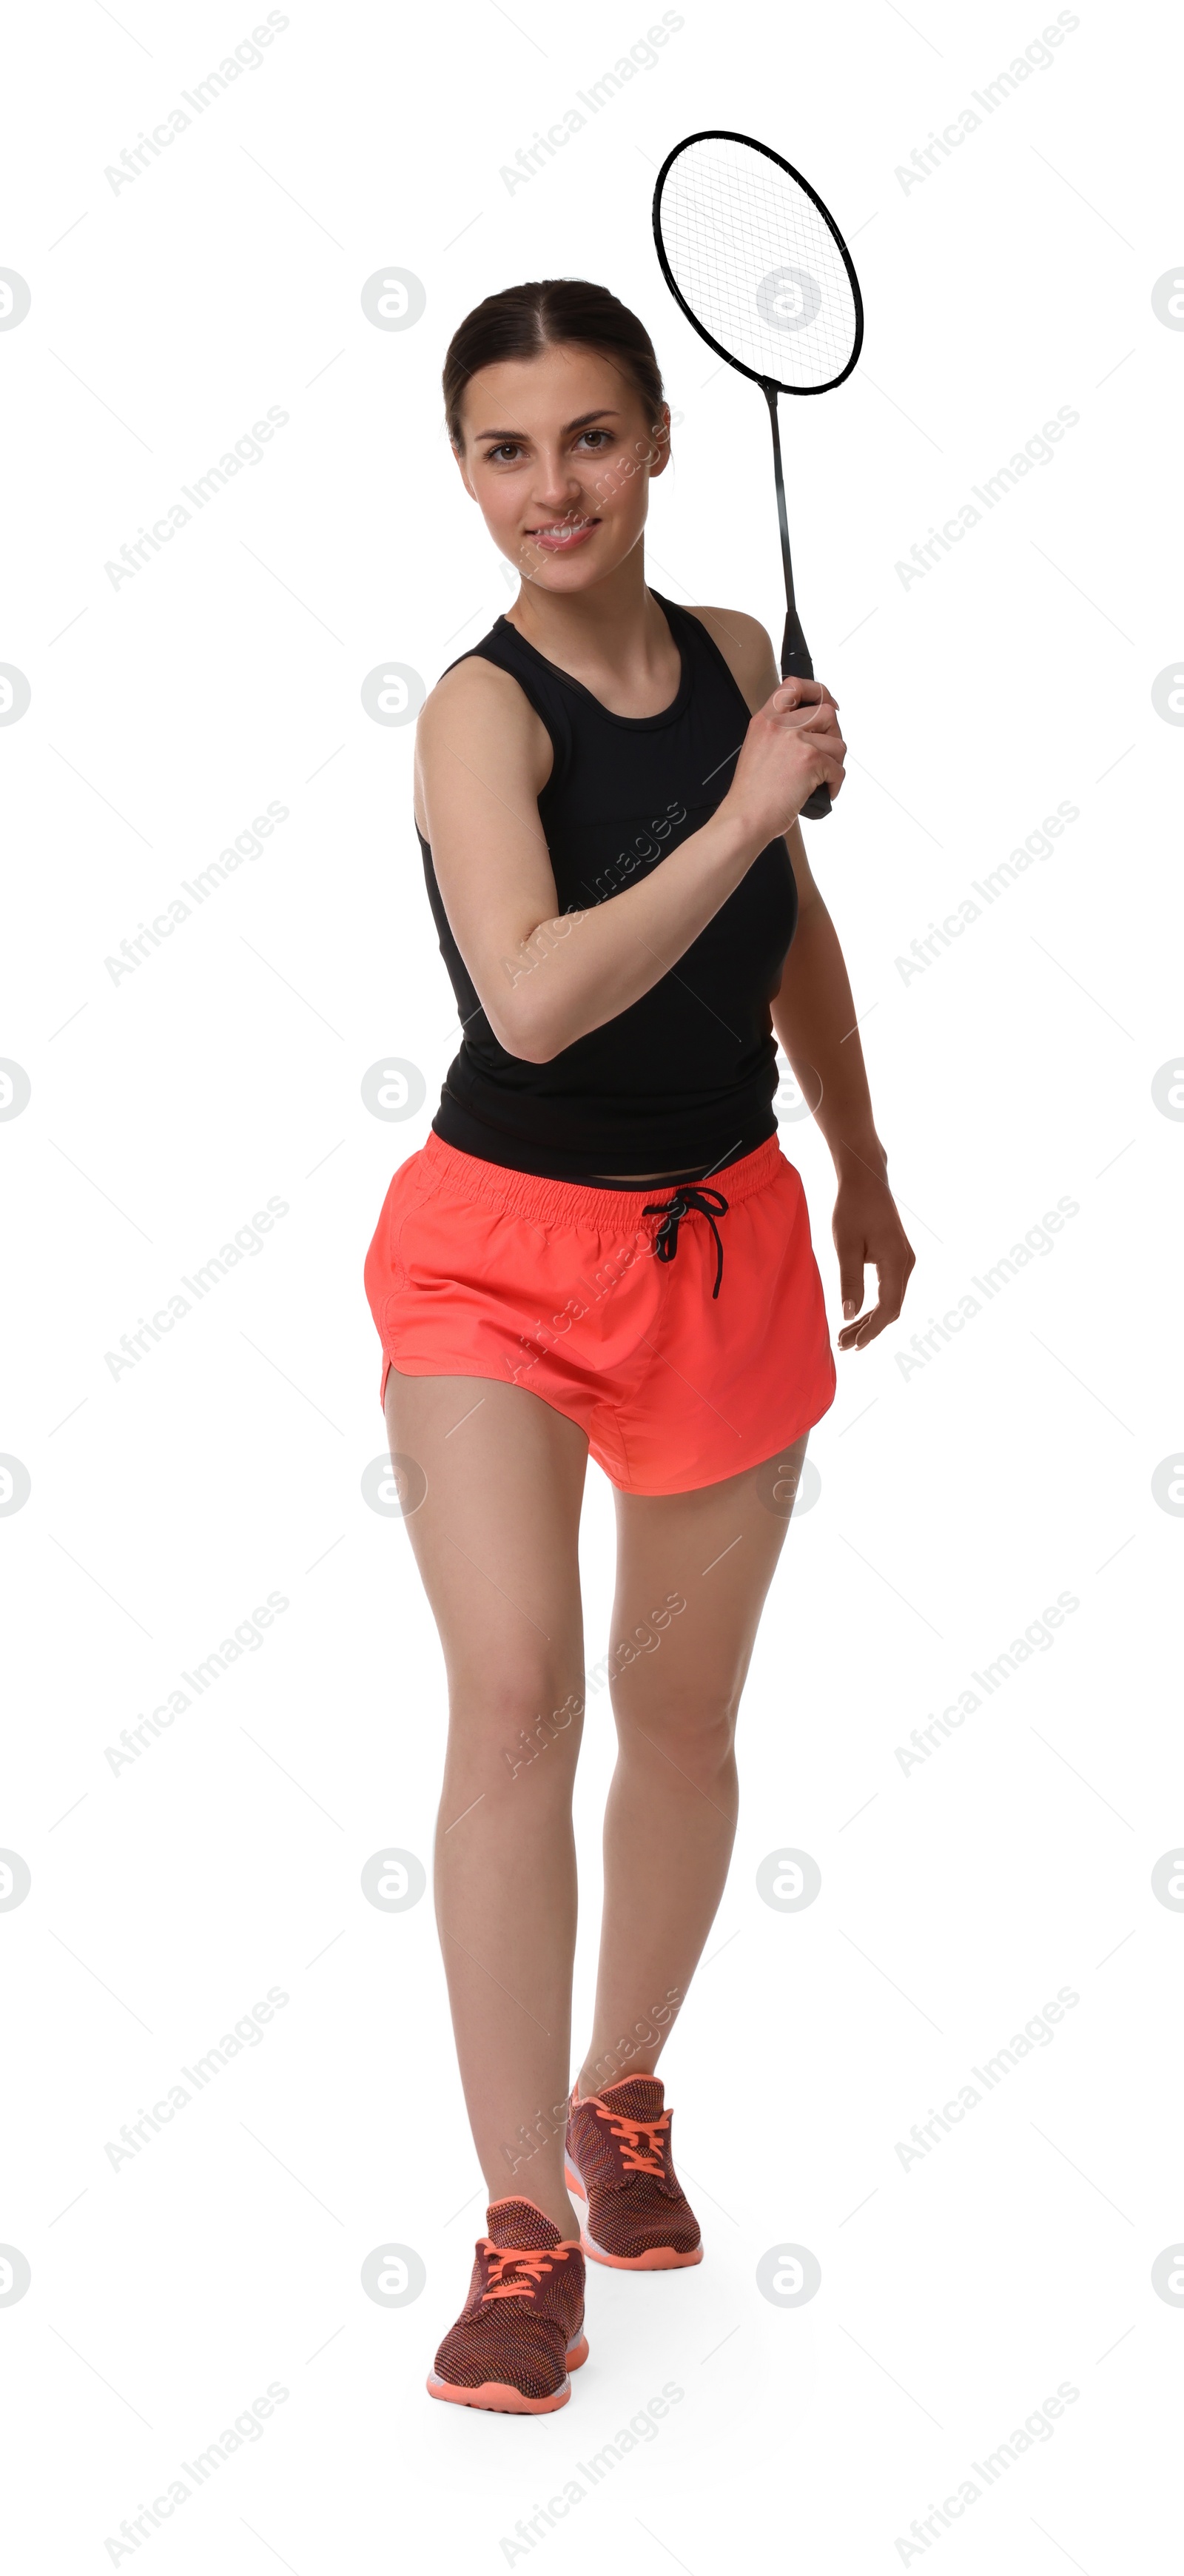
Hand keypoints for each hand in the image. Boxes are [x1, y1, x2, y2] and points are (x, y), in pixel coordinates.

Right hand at [725, 677, 845, 845]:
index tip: (828, 704)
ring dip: (836, 762)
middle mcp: (779, 725)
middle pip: (826, 712)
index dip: (818, 691)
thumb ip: (779, 735)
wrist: (745, 818)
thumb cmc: (751, 795)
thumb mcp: (757, 750)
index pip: (794, 685)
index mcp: (765, 720)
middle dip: (834, 735)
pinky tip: (822, 792)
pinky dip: (835, 784)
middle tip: (828, 754)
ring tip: (822, 778)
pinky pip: (838, 768)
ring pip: (837, 742)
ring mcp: (795, 741)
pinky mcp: (810, 760)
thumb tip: (811, 734)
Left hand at [832, 1158, 914, 1350]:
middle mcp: (906, 1264)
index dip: (871, 1330)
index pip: (888, 1308)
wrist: (866, 1180)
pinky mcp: (898, 1257)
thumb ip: (849, 1280)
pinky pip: (890, 1290)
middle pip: (892, 1308)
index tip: (853, 1345)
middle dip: (869, 1330)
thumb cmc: (852, 1208)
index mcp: (896, 1262)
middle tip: (843, 1345)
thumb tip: (849, 1315)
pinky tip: (858, 1315)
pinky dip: (875, 1305)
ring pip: (892, 1301)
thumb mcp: (846, 1245)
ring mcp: (904, 1261)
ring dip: (871, 1320)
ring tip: (846, 1336)